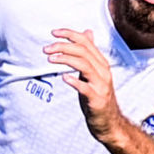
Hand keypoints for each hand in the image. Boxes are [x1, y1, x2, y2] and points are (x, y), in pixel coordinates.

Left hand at [46, 28, 126, 143]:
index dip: (70, 34)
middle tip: (46, 49)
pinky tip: (64, 78)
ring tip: (50, 59)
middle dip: (63, 46)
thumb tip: (87, 32)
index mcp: (101, 63)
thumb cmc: (97, 95)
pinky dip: (75, 81)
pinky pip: (85, 88)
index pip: (86, 42)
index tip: (53, 32)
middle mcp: (103, 71)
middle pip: (83, 51)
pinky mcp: (97, 99)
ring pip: (85, 65)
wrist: (108, 121)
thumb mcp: (93, 71)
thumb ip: (89, 53)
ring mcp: (101, 85)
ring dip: (66, 60)